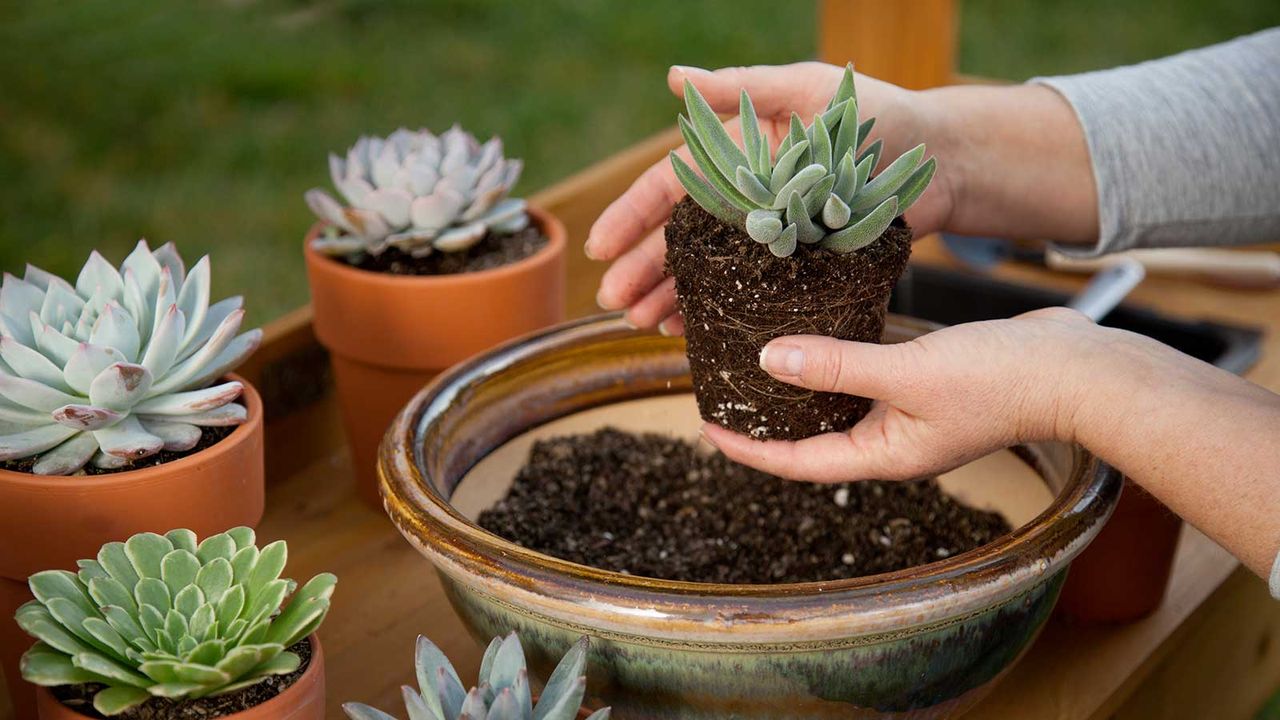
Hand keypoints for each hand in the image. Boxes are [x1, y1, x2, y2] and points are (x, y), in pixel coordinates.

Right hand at [586, 63, 952, 334]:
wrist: (942, 159)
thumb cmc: (876, 113)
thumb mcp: (807, 90)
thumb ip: (743, 87)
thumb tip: (675, 78)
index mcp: (739, 156)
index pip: (671, 186)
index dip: (631, 216)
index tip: (598, 248)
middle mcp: (747, 198)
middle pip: (681, 238)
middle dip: (642, 270)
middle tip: (615, 303)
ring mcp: (771, 237)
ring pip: (708, 272)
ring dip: (671, 297)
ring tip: (642, 324)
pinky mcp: (800, 269)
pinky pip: (750, 296)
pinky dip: (717, 312)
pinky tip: (690, 331)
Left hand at [700, 308, 1108, 482]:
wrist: (1078, 368)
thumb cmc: (1002, 381)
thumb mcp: (907, 373)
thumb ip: (837, 367)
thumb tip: (769, 360)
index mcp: (882, 455)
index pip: (797, 463)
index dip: (749, 449)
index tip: (707, 428)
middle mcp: (891, 441)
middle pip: (813, 435)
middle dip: (769, 417)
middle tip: (726, 387)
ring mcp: (911, 412)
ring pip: (840, 402)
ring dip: (803, 383)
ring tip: (760, 355)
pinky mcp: (928, 381)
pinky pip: (869, 374)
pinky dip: (841, 357)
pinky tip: (823, 328)